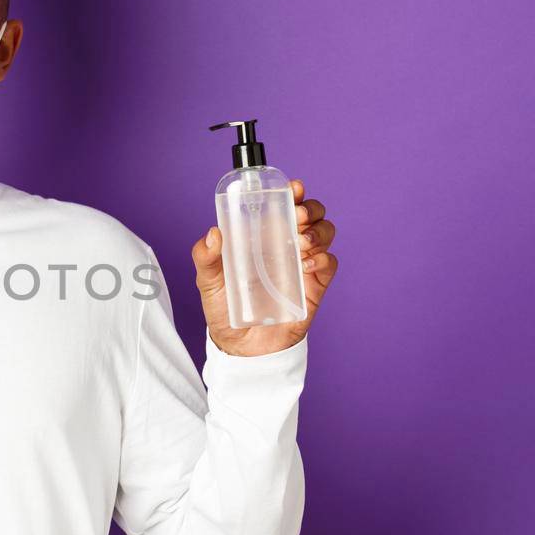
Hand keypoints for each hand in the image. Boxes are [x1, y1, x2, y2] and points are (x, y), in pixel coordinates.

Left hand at [191, 178, 338, 356]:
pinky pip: (329, 263)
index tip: (293, 187)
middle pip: (312, 214)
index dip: (293, 192)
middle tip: (296, 217)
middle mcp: (286, 245)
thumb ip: (206, 258)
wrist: (241, 347)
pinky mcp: (314, 286)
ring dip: (318, 231)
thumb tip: (213, 234)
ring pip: (325, 232)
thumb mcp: (208, 281)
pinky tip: (306, 264)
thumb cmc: (225, 309)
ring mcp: (303, 264)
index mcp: (263, 236)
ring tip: (300, 243)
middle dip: (310, 208)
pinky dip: (322, 258)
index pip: (283, 205)